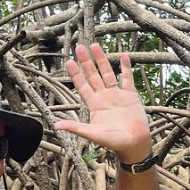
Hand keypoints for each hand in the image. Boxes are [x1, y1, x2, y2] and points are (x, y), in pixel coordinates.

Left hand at [55, 43, 151, 160]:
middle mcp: (104, 97)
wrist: (134, 144)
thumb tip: (56, 125)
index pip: (82, 85)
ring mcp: (117, 94)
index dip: (76, 73)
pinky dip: (126, 67)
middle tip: (79, 47)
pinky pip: (127, 78)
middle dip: (86, 61)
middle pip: (93, 75)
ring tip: (95, 46)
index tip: (69, 61)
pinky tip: (124, 55)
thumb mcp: (92, 134)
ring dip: (101, 60)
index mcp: (94, 105)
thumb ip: (76, 128)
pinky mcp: (131, 95)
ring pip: (108, 73)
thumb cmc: (113, 141)